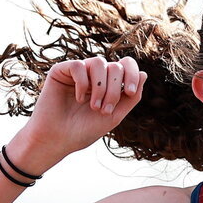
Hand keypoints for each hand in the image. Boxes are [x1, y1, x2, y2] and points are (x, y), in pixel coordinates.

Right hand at [17, 56, 147, 166]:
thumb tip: (145, 73)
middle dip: (113, 89)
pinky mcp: (60, 71)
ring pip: (98, 62)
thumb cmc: (84, 130)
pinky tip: (78, 98)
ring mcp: (78, 72)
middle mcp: (94, 76)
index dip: (132, 74)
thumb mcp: (115, 116)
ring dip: (100, 87)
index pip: (126, 66)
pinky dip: (82, 83)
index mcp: (108, 84)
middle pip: (115, 66)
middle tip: (103, 110)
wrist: (58, 140)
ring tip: (93, 106)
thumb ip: (131, 98)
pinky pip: (78, 65)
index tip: (129, 93)